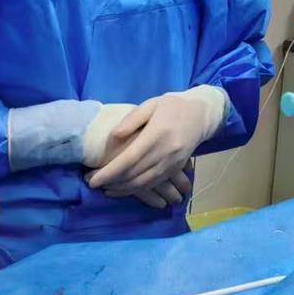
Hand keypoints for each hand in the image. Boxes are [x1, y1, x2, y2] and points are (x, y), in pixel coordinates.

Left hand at [85, 87, 224, 193]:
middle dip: (111, 182)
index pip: (129, 159)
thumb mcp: (151, 104)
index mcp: (158, 134)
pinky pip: (154, 184)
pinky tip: (123, 189)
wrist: (203, 113)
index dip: (109, 172)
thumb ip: (131, 120)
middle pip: (134, 174)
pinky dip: (137, 190)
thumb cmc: (173, 106)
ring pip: (143, 183)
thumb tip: (112, 138)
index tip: (91, 179)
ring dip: (122, 189)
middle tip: (91, 182)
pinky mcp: (177, 168)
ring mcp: (173, 162)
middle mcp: (166, 151)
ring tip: (105, 188)